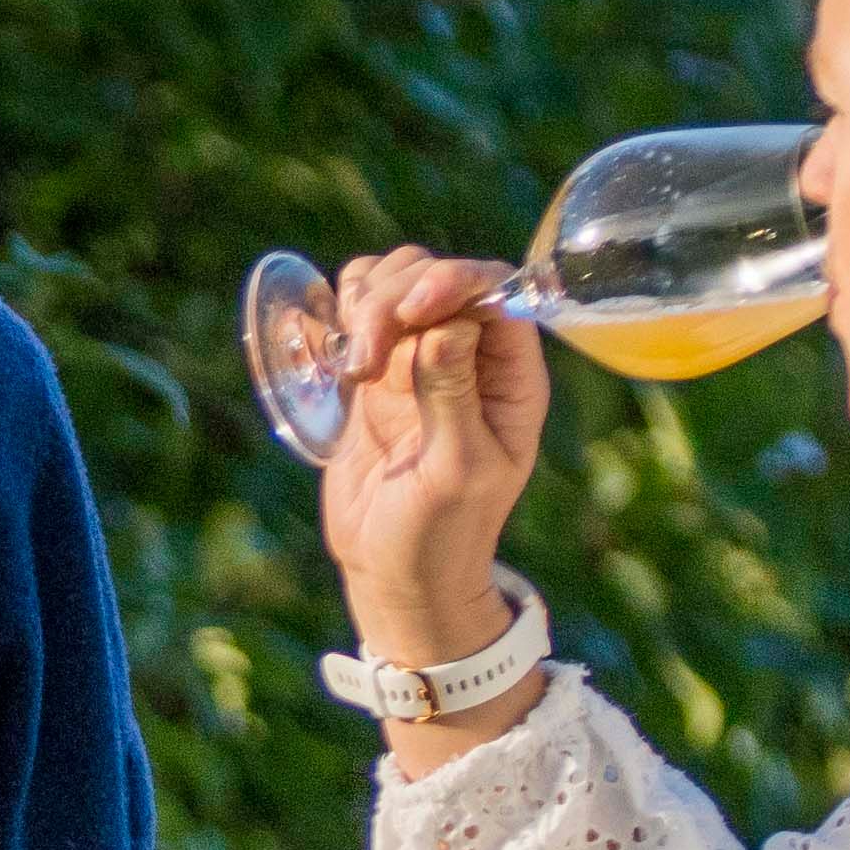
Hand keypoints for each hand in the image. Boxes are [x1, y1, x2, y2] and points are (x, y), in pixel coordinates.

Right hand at [315, 249, 545, 672]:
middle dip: (395, 299)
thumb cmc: (440, 534)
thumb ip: (452, 394)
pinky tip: (338, 359)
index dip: (453, 283)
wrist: (395, 572)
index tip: (413, 310)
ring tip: (354, 367)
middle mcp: (471, 357)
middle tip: (366, 360)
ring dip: (366, 304)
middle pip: (436, 277)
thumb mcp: (454, 470)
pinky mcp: (376, 372)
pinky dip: (342, 314)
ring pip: (395, 283)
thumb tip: (448, 324)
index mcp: (511, 378)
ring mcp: (420, 360)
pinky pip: (360, 310)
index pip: (495, 292)